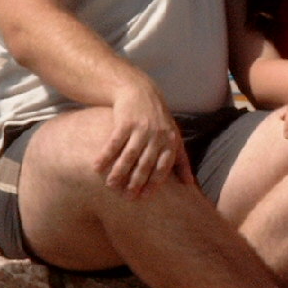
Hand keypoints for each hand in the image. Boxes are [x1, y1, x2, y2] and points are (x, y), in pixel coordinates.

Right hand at [92, 81, 187, 197]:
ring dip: (119, 172)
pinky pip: (114, 142)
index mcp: (170, 141)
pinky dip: (105, 156)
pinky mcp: (125, 121)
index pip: (163, 166)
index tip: (143, 196)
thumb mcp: (173, 135)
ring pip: (129, 155)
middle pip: (145, 163)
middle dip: (135, 182)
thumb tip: (190, 184)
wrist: (140, 91)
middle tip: (126, 196)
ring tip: (111, 185)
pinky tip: (97, 168)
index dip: (153, 183)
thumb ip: (181, 159)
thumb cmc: (158, 119)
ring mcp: (141, 128)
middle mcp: (157, 135)